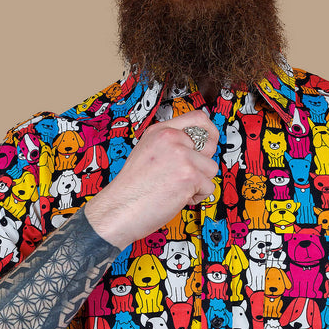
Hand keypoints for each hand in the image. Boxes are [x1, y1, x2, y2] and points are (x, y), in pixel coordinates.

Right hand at [84, 109, 218, 248]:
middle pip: (209, 145)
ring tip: (176, 188)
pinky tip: (176, 197)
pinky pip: (209, 187)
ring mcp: (181, 156)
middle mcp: (171, 139)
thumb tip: (197, 147)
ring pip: (211, 168)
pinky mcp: (189, 176)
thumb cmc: (130, 189)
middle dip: (203, 163)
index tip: (209, 142)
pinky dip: (196, 197)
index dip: (209, 132)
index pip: (198, 118)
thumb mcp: (146, 152)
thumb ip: (170, 145)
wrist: (118, 209)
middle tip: (185, 175)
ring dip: (199, 183)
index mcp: (160, 131)